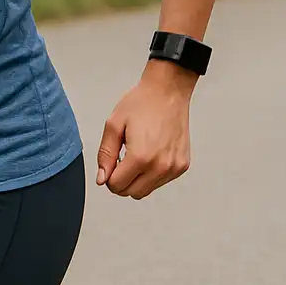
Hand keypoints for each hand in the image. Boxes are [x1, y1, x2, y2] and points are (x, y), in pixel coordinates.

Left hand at [94, 61, 195, 199]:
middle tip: (120, 160)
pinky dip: (152, 174)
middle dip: (121, 181)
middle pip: (132, 193)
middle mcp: (161, 166)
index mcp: (141, 157)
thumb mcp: (114, 125)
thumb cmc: (142, 103)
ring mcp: (174, 167)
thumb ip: (105, 154)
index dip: (108, 177)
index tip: (110, 164)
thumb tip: (102, 178)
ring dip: (137, 179)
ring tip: (136, 155)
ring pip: (147, 190)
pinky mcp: (182, 165)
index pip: (117, 186)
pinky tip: (150, 154)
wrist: (168, 92)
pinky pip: (161, 181)